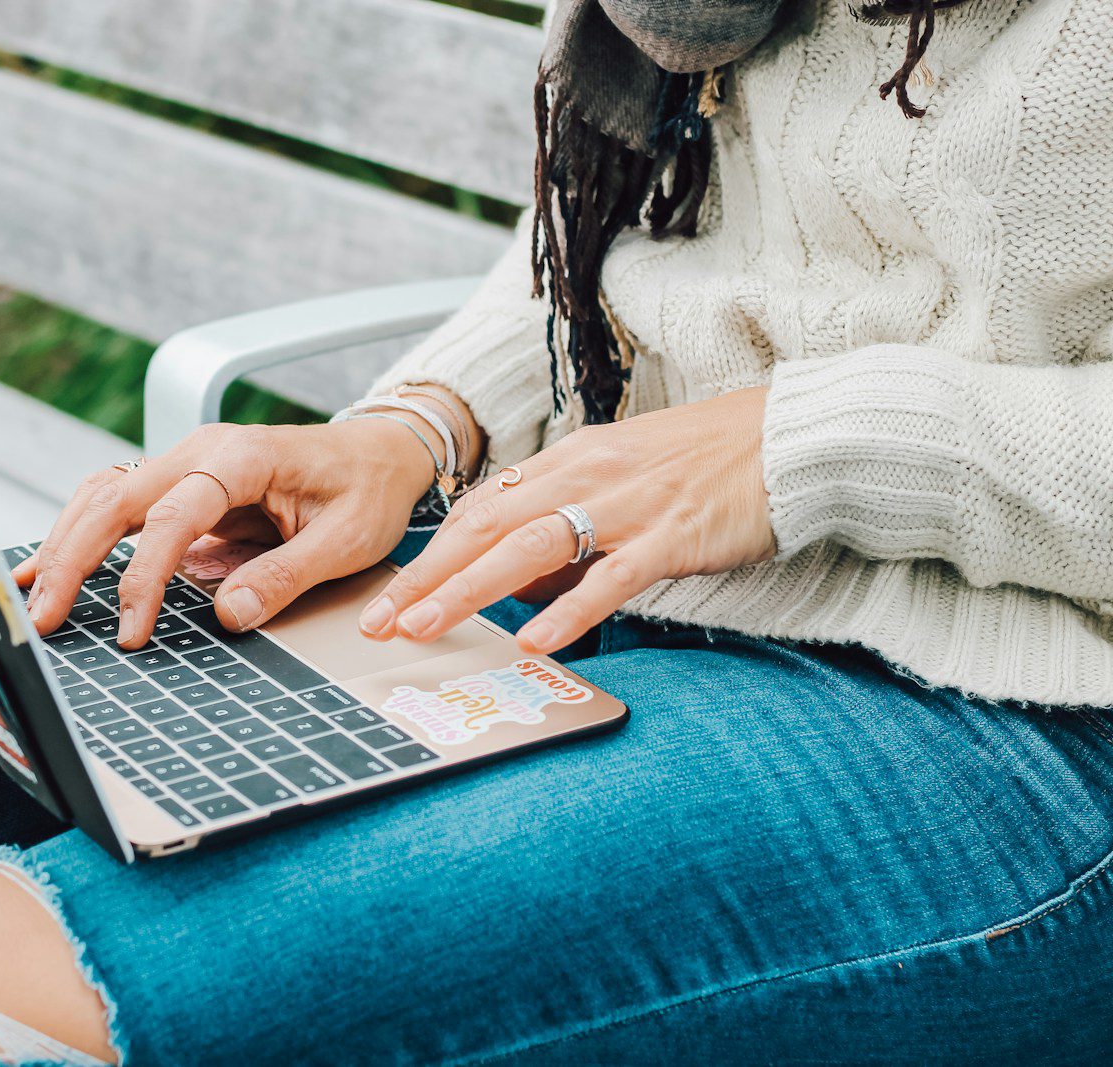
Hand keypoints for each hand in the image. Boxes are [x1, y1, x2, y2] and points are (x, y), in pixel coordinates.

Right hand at [14, 418, 438, 646]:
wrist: (381, 452)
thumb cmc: (368, 490)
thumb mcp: (346, 541)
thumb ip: (286, 575)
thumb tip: (229, 614)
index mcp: (242, 457)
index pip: (174, 518)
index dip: (144, 577)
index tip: (132, 631)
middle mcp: (202, 451)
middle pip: (115, 499)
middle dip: (73, 559)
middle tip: (44, 618)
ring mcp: (187, 463)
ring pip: (104, 495)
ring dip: (66, 545)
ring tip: (34, 597)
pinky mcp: (182, 483)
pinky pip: (119, 502)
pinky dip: (81, 531)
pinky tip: (51, 565)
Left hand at [359, 387, 776, 654]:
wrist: (786, 437)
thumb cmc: (703, 466)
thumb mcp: (618, 484)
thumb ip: (567, 532)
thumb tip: (517, 590)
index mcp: (567, 463)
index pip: (479, 510)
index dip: (428, 555)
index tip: (389, 596)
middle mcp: (585, 476)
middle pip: (485, 527)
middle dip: (426, 576)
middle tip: (380, 620)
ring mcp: (627, 504)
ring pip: (530, 546)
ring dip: (469, 589)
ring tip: (426, 627)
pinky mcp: (671, 534)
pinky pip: (612, 576)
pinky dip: (570, 608)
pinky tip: (536, 639)